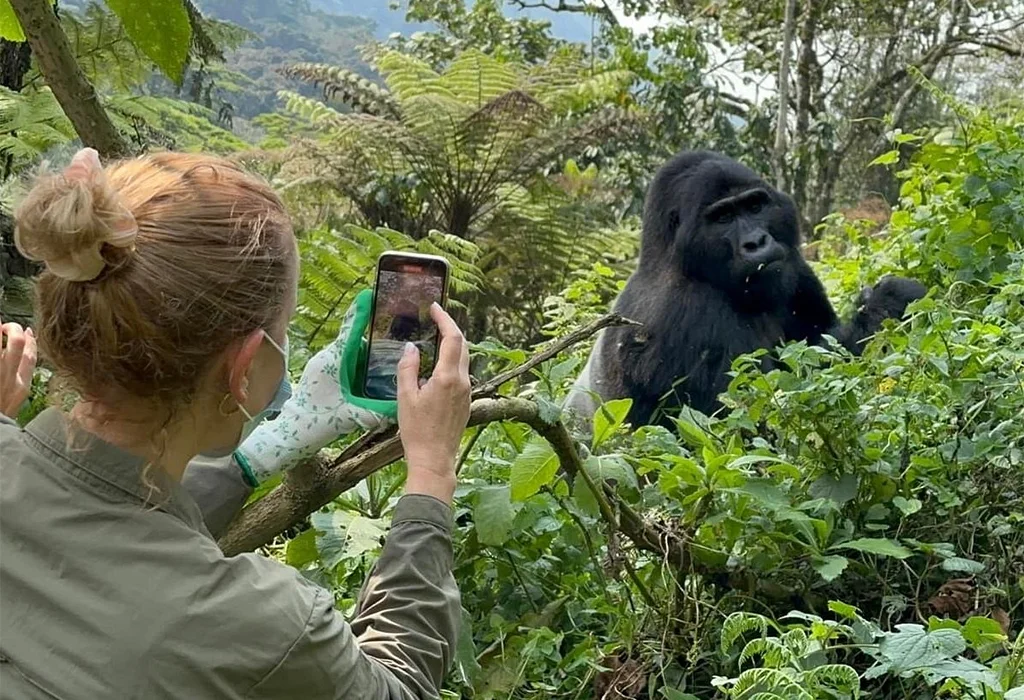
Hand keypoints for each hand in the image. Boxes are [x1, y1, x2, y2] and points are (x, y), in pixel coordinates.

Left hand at [1, 319, 36, 418]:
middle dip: (12, 328)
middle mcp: (9, 379)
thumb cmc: (0, 425)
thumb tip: (13, 374)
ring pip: (2, 343)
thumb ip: (14, 391)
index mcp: (20, 389)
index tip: (27, 331)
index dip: (31, 341)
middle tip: (3, 326)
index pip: (31, 358)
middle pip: (18, 343)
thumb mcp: (12, 410)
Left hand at [235, 290, 391, 483]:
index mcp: (335, 358)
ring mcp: (328, 365)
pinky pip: (350, 363)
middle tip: (398, 330)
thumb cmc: (317, 420)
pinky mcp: (328, 374)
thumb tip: (399, 407)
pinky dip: (364, 365)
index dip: (363, 310)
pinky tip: (379, 373)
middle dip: (376, 335)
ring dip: (371, 353)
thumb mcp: (349, 415)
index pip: (352, 328)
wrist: (293, 433)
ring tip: (395, 353)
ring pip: (355, 352)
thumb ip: (375, 411)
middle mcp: (331, 357)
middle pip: (358, 339)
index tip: (371, 293)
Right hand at [396, 303, 470, 504]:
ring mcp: (467, 392)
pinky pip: (462, 373)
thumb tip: (412, 347)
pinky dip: (452, 361)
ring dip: (452, 345)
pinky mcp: (467, 401)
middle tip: (434, 319)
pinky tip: (438, 366)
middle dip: (450, 328)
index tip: (435, 307)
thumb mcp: (404, 397)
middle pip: (462, 345)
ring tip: (434, 338)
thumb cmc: (416, 430)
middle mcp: (462, 382)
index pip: (453, 337)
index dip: (445, 319)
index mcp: (447, 377)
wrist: (434, 459)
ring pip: (464, 359)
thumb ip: (408, 368)